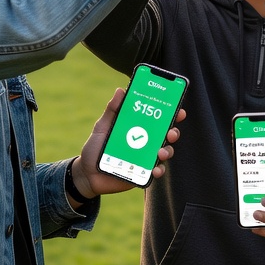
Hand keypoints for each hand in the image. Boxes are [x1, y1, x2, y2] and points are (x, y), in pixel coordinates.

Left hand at [71, 88, 185, 198]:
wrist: (87, 173)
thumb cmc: (95, 148)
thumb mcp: (102, 126)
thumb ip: (112, 110)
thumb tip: (120, 90)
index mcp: (139, 128)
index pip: (158, 119)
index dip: (171, 113)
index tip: (178, 109)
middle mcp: (146, 142)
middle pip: (167, 135)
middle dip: (173, 132)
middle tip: (171, 132)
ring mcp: (146, 158)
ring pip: (165, 152)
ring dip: (167, 151)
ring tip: (160, 152)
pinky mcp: (143, 173)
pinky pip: (156, 171)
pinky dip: (159, 170)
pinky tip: (155, 170)